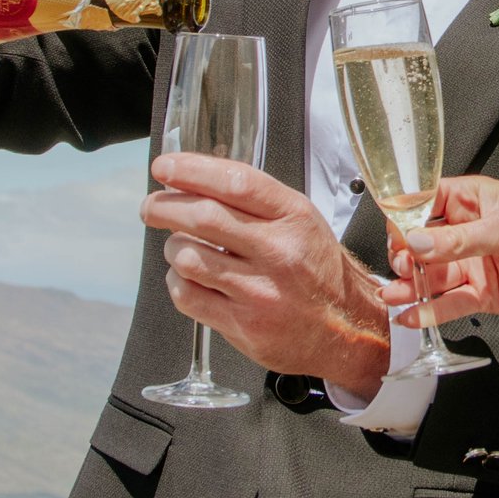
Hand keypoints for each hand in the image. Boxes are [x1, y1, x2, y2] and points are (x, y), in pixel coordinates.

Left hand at [144, 153, 391, 395]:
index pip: (236, 182)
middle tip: (151, 207)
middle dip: (164, 206)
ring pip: (188, 256)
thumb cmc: (317, 271)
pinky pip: (187, 296)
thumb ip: (255, 201)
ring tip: (179, 246)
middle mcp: (279, 252)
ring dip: (172, 247)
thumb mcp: (301, 222)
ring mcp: (260, 291)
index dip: (191, 170)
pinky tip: (189, 277)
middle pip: (203, 216)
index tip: (164, 168)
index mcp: (294, 218)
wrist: (348, 329)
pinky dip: (177, 281)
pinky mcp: (244, 326)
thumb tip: (193, 179)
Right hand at [379, 174, 498, 324]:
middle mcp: (465, 233)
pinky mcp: (484, 295)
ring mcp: (472, 265)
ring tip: (391, 295)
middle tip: (402, 265)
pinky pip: (450, 303)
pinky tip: (410, 316)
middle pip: (420, 245)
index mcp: (469, 200)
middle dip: (405, 256)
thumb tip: (415, 244)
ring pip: (431, 276)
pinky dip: (429, 311)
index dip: (404, 218)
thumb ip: (459, 240)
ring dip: (409, 286)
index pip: (422, 204)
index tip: (394, 233)